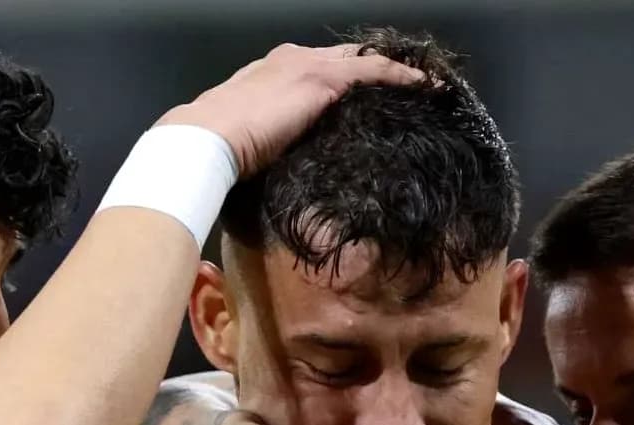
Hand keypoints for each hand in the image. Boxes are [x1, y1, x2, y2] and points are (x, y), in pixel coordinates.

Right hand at [159, 43, 424, 175]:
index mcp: (274, 68)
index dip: (348, 76)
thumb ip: (274, 135)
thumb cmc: (221, 146)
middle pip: (347, 57)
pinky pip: (375, 71)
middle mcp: (294, 57)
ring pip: (366, 60)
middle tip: (406, 86)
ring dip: (396, 72)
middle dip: (375, 69)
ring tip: (424, 86)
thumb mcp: (253, 135)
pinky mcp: (324, 79)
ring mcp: (310, 64)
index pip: (321, 66)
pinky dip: (402, 78)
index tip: (370, 93)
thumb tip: (286, 158)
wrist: (208, 137)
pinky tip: (425, 88)